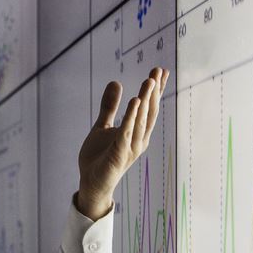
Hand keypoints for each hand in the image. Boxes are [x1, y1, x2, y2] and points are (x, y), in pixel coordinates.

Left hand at [75, 67, 167, 219]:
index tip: (161, 71)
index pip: (149, 108)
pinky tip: (135, 103)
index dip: (156, 90)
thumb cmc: (100, 156)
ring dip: (145, 100)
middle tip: (158, 70)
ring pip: (141, 121)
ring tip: (149, 81)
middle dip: (153, 91)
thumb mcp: (103, 125)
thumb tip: (116, 82)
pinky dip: (131, 118)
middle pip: (149, 112)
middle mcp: (138, 139)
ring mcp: (130, 147)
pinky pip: (126, 133)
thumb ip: (110, 106)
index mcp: (137, 132)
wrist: (91, 182)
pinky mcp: (119, 154)